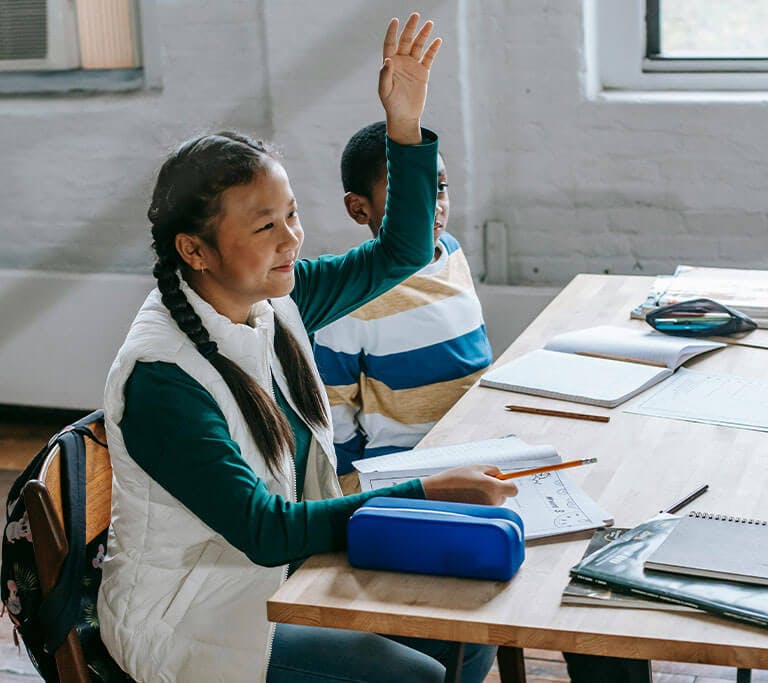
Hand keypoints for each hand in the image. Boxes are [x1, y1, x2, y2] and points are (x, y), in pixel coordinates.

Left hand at [379, 13, 441, 144]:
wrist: (404, 117)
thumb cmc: (391, 105)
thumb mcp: (385, 91)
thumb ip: (385, 75)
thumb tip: (387, 60)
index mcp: (390, 64)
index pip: (390, 43)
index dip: (392, 32)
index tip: (395, 20)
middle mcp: (401, 62)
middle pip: (406, 40)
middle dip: (410, 28)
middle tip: (415, 15)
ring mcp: (413, 66)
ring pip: (418, 46)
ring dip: (423, 35)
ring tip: (429, 24)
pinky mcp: (423, 73)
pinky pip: (428, 58)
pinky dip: (433, 49)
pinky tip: (437, 40)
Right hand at [421, 465, 518, 505]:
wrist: (436, 493)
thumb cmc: (455, 478)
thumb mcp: (476, 467)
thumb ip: (494, 470)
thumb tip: (502, 476)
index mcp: (494, 488)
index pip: (513, 489)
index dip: (508, 483)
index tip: (500, 480)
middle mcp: (492, 502)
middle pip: (503, 496)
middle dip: (495, 489)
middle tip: (478, 482)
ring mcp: (485, 511)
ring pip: (493, 502)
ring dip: (487, 496)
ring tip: (469, 489)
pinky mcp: (478, 516)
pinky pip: (484, 508)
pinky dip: (479, 503)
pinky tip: (466, 497)